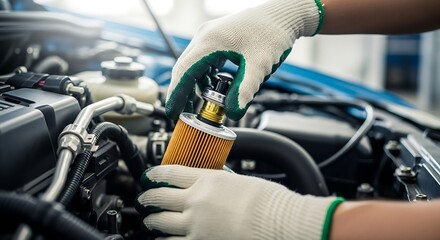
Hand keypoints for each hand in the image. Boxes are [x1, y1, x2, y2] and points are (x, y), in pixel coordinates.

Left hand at [135, 165, 341, 239]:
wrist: (280, 223)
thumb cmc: (268, 201)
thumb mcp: (239, 181)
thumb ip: (218, 182)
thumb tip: (209, 182)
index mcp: (207, 180)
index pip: (171, 173)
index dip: (155, 174)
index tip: (149, 176)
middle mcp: (196, 202)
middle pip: (160, 197)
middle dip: (148, 198)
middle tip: (144, 198)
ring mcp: (195, 226)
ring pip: (160, 222)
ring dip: (152, 221)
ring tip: (150, 220)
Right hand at [165, 0, 323, 120]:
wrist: (283, 15)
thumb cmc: (272, 33)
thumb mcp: (258, 66)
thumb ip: (244, 90)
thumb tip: (232, 113)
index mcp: (210, 42)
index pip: (184, 72)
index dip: (176, 94)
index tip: (172, 113)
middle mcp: (205, 37)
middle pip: (184, 69)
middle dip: (183, 93)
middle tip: (183, 114)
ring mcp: (210, 37)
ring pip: (194, 66)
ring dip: (195, 85)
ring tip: (201, 104)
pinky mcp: (218, 39)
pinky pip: (204, 61)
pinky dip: (205, 77)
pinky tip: (214, 88)